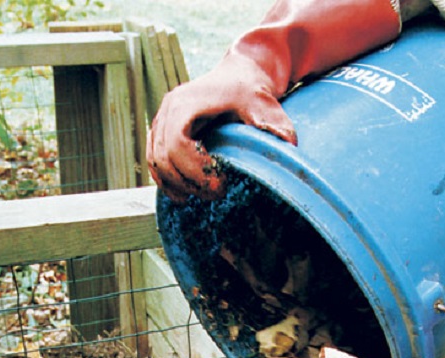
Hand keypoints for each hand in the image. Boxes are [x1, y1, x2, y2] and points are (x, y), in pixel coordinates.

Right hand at [147, 0, 400, 202]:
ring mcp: (161, 121)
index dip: (195, 171)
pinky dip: (167, 182)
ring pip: (156, 163)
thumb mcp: (263, 101)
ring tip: (203, 195)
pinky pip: (154, 163)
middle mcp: (167, 111)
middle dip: (189, 183)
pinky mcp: (161, 133)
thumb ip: (273, 122)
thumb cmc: (250, 88)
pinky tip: (186, 195)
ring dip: (177, 186)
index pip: (176, 146)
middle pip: (163, 159)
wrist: (238, 73)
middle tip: (217, 194)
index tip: (220, 184)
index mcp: (185, 103)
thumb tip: (290, 147)